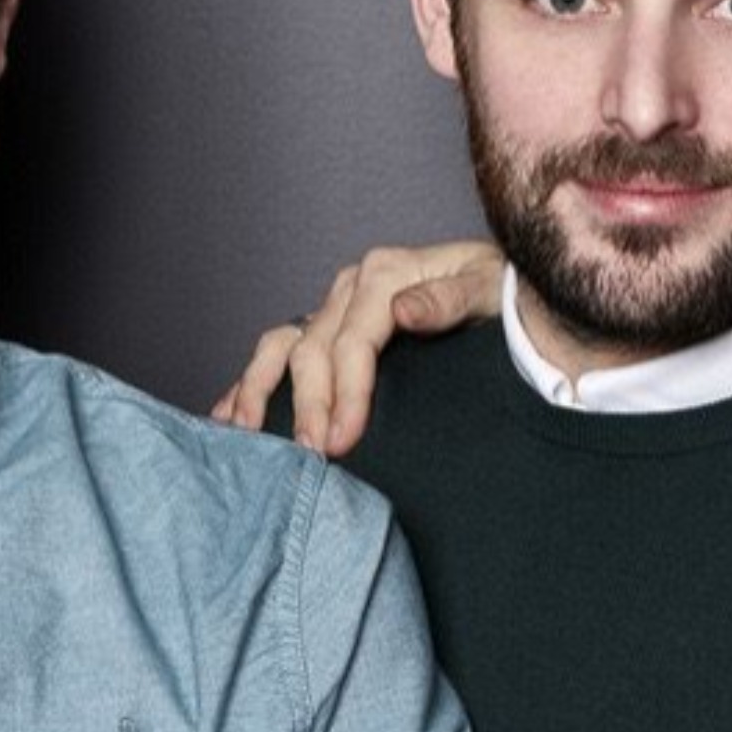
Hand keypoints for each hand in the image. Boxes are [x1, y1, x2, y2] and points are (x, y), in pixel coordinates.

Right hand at [211, 240, 505, 455]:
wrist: (502, 282)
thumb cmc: (500, 290)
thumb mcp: (489, 289)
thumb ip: (449, 300)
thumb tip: (401, 311)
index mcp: (386, 274)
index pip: (352, 341)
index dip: (345, 394)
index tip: (342, 440)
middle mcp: (352, 285)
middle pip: (313, 349)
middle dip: (307, 406)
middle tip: (310, 456)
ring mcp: (334, 304)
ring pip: (281, 344)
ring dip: (259, 391)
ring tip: (248, 437)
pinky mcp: (328, 322)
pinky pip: (279, 349)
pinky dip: (251, 382)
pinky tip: (229, 416)